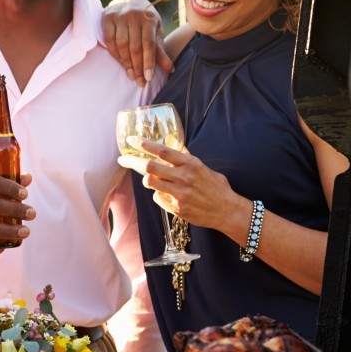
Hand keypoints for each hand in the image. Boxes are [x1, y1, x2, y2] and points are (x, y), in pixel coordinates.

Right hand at [101, 0, 171, 86]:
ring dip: (126, 63)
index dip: (149, 62)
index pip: (149, 44)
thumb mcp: (155, 31)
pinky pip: (109, 41)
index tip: (149, 78)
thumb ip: (160, 49)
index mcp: (149, 18)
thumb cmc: (145, 20)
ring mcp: (119, 16)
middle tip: (140, 82)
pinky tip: (121, 63)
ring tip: (131, 76)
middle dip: (138, 67)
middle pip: (135, 47)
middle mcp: (134, 16)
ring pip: (122, 45)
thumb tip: (170, 69)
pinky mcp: (107, 18)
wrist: (128, 1)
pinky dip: (115, 54)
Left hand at [117, 137, 240, 229]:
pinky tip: (168, 195)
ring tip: (149, 178)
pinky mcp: (176, 208)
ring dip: (146, 179)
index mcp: (191, 164)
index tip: (131, 140)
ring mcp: (179, 194)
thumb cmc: (216, 187)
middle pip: (149, 167)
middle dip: (132, 161)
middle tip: (123, 160)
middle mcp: (184, 177)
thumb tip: (170, 143)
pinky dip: (159, 195)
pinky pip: (158, 198)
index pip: (162, 151)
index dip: (144, 144)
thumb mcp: (203, 167)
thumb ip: (185, 157)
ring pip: (150, 182)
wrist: (227, 211)